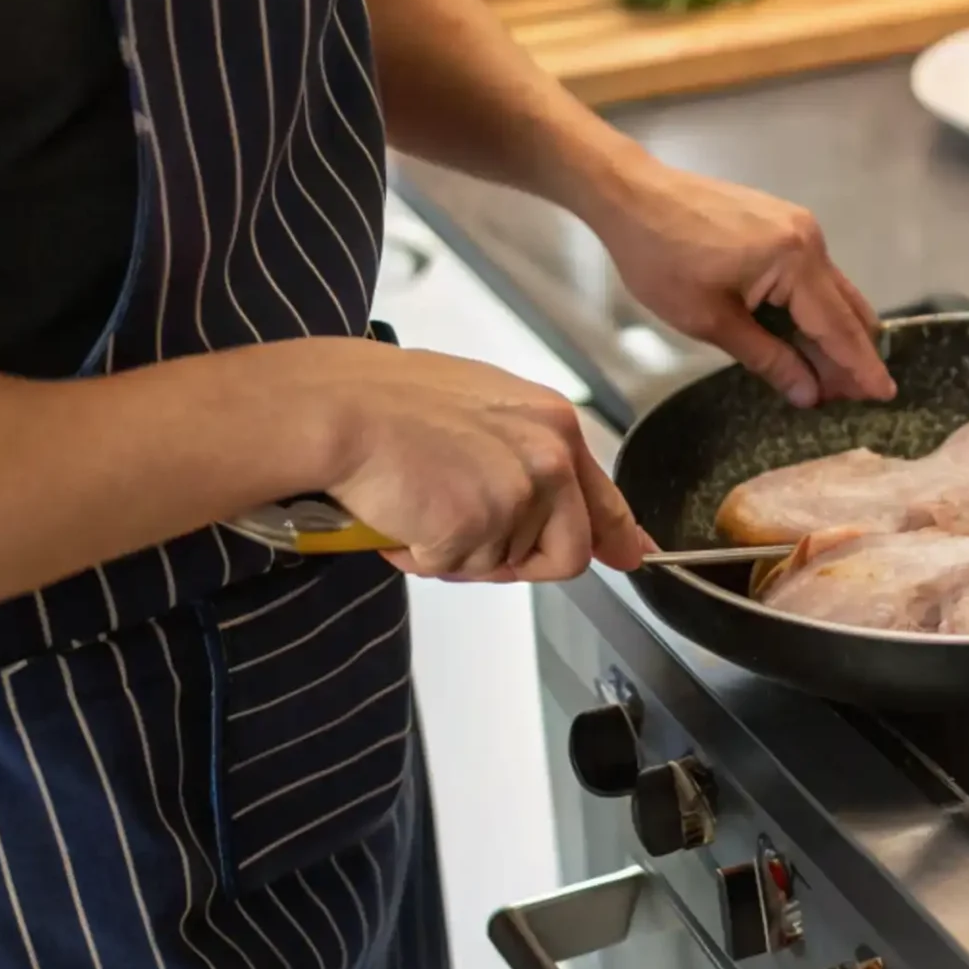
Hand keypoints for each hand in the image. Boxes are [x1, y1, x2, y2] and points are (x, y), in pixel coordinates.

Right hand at [304, 340, 654, 581]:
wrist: (337, 407)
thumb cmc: (390, 399)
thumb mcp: (484, 408)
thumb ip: (529, 450)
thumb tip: (554, 493)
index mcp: (554, 425)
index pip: (604, 499)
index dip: (616, 536)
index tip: (631, 556)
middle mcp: (548, 460)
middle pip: (565, 554)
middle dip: (515, 560)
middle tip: (460, 534)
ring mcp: (514, 496)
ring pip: (500, 565)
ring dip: (455, 550)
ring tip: (416, 502)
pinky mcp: (473, 528)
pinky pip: (451, 568)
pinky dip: (417, 553)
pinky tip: (397, 512)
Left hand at [589, 160, 895, 407]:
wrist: (632, 196)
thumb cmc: (661, 259)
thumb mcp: (710, 320)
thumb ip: (766, 358)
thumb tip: (809, 394)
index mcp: (795, 261)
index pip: (837, 327)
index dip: (859, 367)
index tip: (884, 396)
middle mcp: (809, 240)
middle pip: (846, 308)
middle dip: (850, 354)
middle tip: (850, 398)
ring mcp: (798, 227)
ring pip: (831, 292)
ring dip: (831, 332)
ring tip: (826, 376)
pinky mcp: (782, 223)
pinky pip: (812, 275)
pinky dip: (813, 309)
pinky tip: (801, 335)